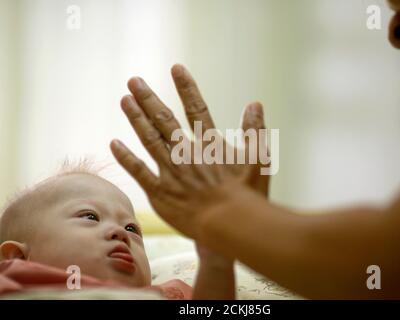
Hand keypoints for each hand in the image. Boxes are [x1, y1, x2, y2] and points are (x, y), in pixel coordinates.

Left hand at [111, 64, 269, 238]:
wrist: (229, 227)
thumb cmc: (248, 196)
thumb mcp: (259, 160)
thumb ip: (255, 130)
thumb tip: (255, 103)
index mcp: (210, 145)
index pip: (197, 108)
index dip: (186, 87)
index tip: (176, 68)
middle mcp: (187, 153)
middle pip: (164, 120)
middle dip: (148, 98)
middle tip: (134, 80)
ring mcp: (171, 172)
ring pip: (149, 139)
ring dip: (135, 118)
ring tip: (124, 100)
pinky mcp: (160, 193)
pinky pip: (139, 171)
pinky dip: (126, 157)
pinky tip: (113, 142)